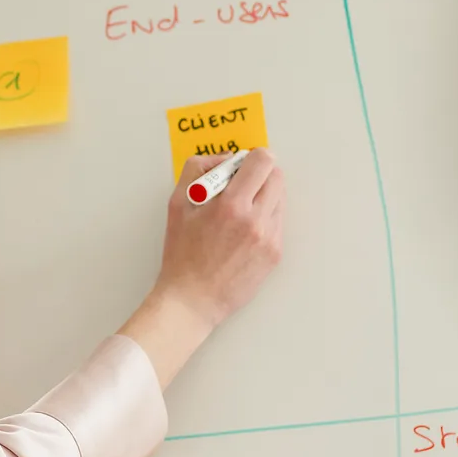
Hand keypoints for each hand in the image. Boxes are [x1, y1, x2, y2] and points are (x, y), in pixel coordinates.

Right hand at [157, 149, 284, 327]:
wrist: (192, 299)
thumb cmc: (182, 256)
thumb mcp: (177, 205)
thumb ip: (197, 170)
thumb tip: (224, 158)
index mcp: (231, 205)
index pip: (262, 161)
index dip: (252, 157)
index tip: (242, 164)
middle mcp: (256, 220)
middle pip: (277, 176)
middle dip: (260, 174)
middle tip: (240, 185)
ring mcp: (269, 238)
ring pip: (280, 198)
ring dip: (264, 196)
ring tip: (239, 211)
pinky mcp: (275, 253)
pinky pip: (278, 222)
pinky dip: (264, 218)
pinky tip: (243, 231)